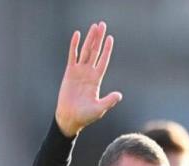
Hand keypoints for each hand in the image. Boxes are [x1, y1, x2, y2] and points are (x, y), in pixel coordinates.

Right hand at [55, 21, 122, 136]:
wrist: (70, 118)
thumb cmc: (85, 116)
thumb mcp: (99, 108)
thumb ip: (109, 101)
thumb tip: (119, 95)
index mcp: (96, 80)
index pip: (103, 61)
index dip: (107, 50)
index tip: (111, 38)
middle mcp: (88, 73)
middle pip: (95, 52)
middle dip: (99, 39)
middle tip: (102, 25)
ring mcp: (78, 72)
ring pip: (85, 51)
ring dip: (89, 38)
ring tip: (93, 26)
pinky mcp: (69, 72)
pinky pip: (72, 56)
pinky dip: (74, 45)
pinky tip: (77, 35)